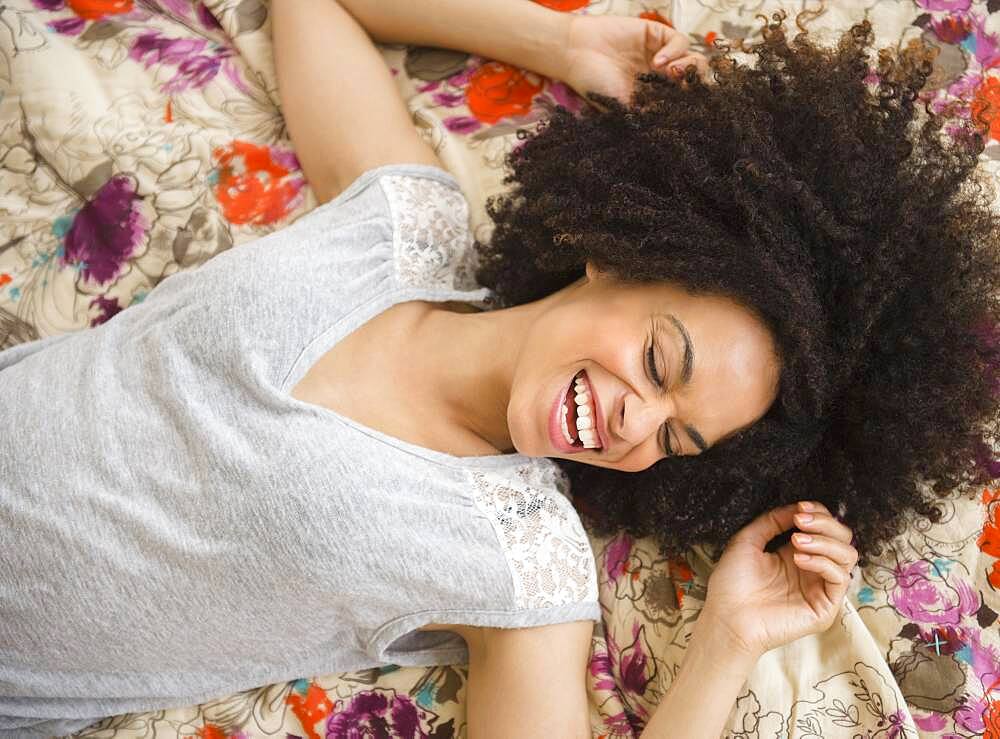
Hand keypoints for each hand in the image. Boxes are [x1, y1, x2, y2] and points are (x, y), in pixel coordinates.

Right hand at [561, 14, 709, 104]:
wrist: (575, 54)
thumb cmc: (593, 85)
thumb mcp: (623, 109)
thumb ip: (648, 117)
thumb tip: (673, 132)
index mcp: (655, 96)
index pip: (685, 99)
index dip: (692, 103)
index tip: (687, 109)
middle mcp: (660, 75)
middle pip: (694, 78)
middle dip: (695, 83)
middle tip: (682, 88)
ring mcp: (660, 53)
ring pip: (692, 58)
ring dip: (688, 67)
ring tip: (671, 74)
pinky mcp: (656, 34)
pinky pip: (679, 41)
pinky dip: (674, 51)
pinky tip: (657, 62)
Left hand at [698, 500, 859, 658]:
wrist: (727, 617)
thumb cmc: (732, 583)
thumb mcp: (748, 541)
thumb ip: (772, 522)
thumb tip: (797, 508)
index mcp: (796, 554)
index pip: (825, 528)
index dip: (819, 513)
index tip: (801, 507)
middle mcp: (813, 570)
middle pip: (843, 539)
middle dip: (826, 524)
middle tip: (801, 521)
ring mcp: (821, 588)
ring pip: (847, 555)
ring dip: (825, 541)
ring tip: (797, 541)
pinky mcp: (825, 608)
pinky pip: (840, 578)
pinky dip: (823, 562)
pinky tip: (799, 559)